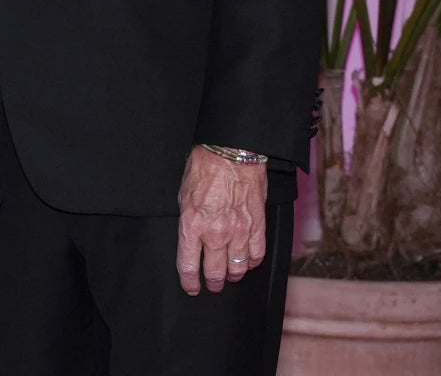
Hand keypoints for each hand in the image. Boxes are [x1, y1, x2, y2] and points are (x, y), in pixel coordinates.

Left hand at [176, 145, 266, 295]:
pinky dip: (252, 262)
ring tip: (230, 275)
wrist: (231, 152)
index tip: (191, 287)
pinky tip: (247, 261)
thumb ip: (189, 221)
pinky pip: (256, 255)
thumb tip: (192, 238)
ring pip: (237, 268)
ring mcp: (238, 231)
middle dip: (212, 282)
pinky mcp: (257, 226)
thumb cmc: (204, 168)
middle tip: (212, 284)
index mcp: (192, 225)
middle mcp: (215, 233)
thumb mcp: (184, 195)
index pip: (188, 265)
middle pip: (215, 272)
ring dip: (232, 274)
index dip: (189, 282)